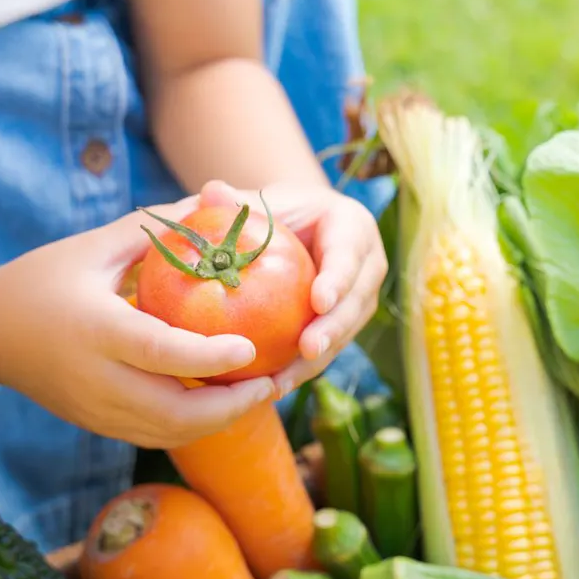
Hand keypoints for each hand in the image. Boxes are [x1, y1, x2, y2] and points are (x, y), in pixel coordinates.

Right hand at [0, 198, 275, 448]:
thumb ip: (153, 228)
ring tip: (258, 393)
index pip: (160, 354)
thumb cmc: (42, 278)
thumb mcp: (94, 247)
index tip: (251, 348)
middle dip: (230, 407)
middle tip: (272, 382)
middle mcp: (96, 379)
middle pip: (173, 413)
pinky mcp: (96, 424)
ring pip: (168, 433)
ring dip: (218, 421)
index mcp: (94, 330)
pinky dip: (193, 425)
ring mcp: (95, 409)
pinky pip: (154, 436)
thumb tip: (211, 202)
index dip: (209, 358)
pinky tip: (221, 402)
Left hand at [197, 179, 388, 396]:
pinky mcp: (344, 325)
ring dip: (317, 360)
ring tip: (284, 380)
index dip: (338, 279)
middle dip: (334, 328)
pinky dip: (301, 369)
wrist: (294, 230)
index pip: (348, 254)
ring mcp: (359, 299)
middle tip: (308, 349)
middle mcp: (366, 265)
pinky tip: (272, 387)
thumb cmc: (276, 211)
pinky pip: (327, 350)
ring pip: (344, 333)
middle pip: (355, 301)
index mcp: (353, 228)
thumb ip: (237, 202)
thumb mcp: (260, 203)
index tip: (319, 302)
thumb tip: (211, 191)